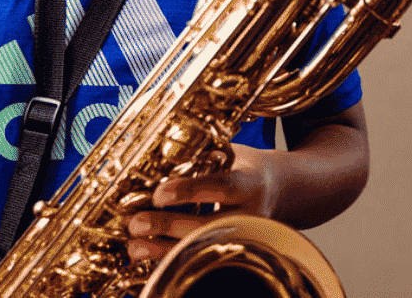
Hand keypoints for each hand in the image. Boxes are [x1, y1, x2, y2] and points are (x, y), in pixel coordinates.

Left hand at [126, 145, 283, 261]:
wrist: (277, 191)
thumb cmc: (246, 168)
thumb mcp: (233, 154)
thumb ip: (203, 156)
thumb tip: (157, 155)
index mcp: (252, 183)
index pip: (223, 188)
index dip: (191, 191)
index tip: (159, 193)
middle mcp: (250, 214)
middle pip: (209, 225)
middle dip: (169, 226)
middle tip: (137, 222)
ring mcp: (241, 237)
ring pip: (201, 247)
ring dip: (163, 248)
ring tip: (134, 244)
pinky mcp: (229, 249)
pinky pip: (196, 257)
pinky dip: (167, 256)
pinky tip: (144, 252)